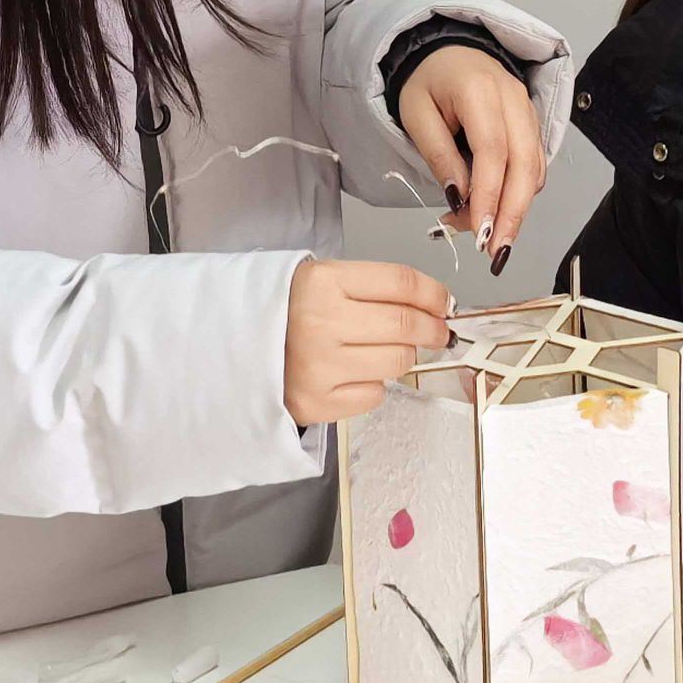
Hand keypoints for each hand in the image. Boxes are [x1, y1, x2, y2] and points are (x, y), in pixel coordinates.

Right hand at [283, 259, 451, 424]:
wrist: (237, 349)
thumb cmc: (290, 312)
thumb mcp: (325, 281)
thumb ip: (376, 288)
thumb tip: (436, 306)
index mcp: (323, 281)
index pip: (400, 282)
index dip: (433, 293)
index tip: (444, 303)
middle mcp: (320, 321)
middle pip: (405, 324)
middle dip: (433, 329)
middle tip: (438, 332)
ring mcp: (318, 365)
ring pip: (397, 362)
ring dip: (403, 356)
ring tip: (386, 351)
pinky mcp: (316, 401)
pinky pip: (374, 395)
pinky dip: (374, 385)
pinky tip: (354, 374)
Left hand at [398, 46, 544, 275]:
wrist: (448, 52)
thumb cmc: (428, 83)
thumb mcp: (416, 115)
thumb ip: (439, 155)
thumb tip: (460, 198)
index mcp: (479, 90)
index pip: (492, 150)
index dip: (490, 194)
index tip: (481, 231)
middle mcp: (512, 98)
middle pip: (525, 163)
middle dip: (513, 213)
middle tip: (496, 251)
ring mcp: (527, 110)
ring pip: (534, 168)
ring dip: (516, 208)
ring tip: (487, 237)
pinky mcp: (531, 124)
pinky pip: (534, 164)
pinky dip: (520, 193)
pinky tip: (496, 211)